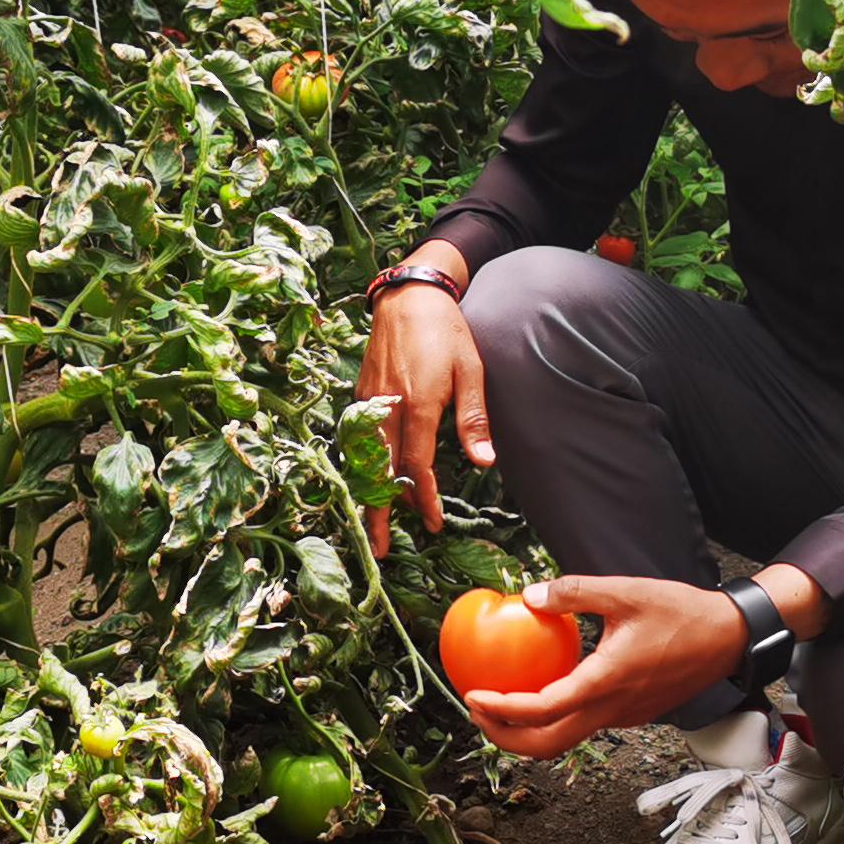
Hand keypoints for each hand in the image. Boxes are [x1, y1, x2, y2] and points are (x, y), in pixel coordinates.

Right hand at [354, 253, 486, 554]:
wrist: (408, 295)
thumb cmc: (446, 331)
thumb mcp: (471, 371)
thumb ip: (474, 419)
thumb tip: (485, 462)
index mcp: (418, 404)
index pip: (417, 465)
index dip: (424, 498)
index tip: (433, 523)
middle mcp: (387, 407)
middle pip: (380, 472)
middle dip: (381, 512)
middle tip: (382, 547)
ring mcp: (369, 401)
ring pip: (365, 459)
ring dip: (369, 494)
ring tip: (373, 524)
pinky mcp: (361, 393)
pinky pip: (359, 439)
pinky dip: (364, 466)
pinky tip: (372, 482)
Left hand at [462, 574, 748, 759]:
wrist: (730, 639)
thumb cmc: (682, 612)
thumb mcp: (626, 591)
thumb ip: (575, 592)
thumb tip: (530, 595)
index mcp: (606, 682)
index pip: (542, 710)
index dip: (501, 709)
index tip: (472, 696)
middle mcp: (612, 709)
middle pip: (547, 745)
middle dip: (504, 737)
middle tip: (476, 712)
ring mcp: (624, 717)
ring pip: (566, 740)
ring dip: (527, 731)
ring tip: (500, 702)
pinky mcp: (632, 714)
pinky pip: (585, 723)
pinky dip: (555, 716)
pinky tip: (544, 686)